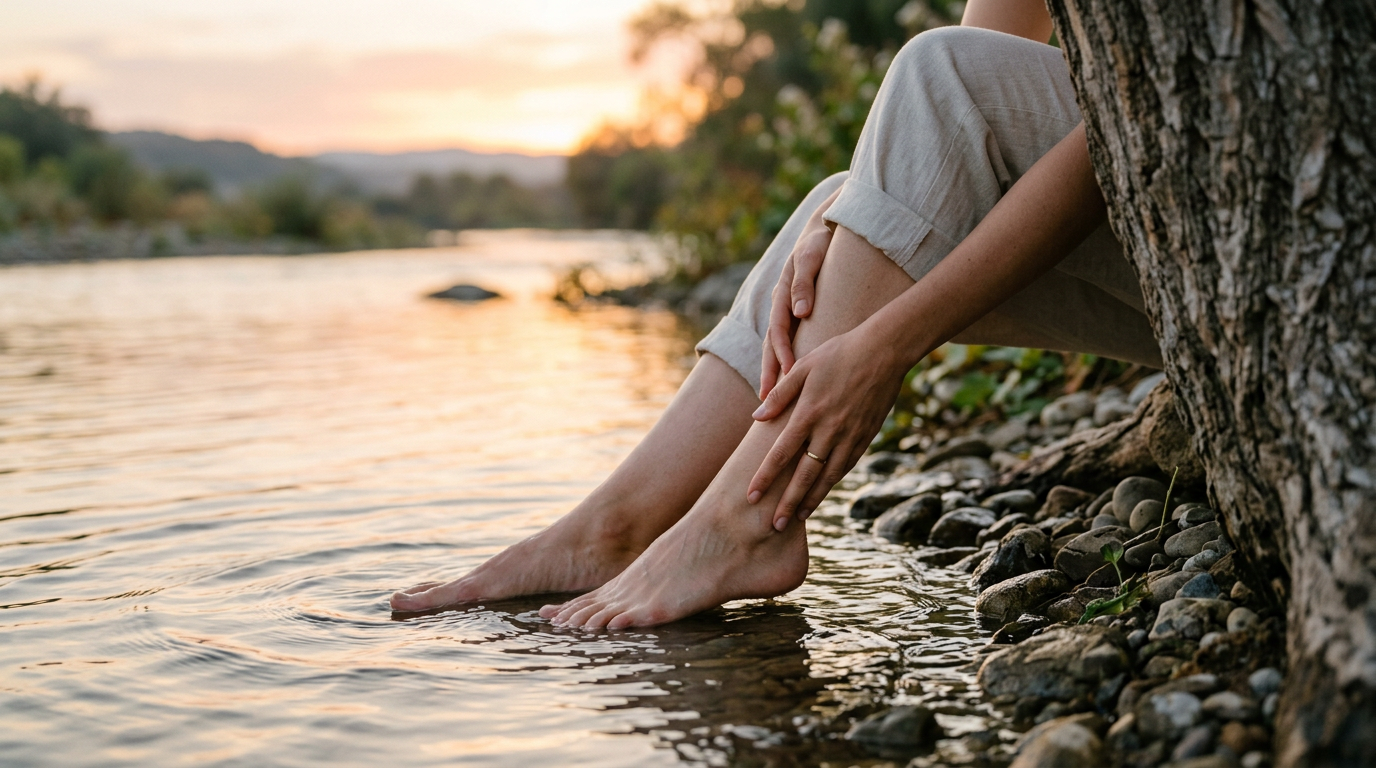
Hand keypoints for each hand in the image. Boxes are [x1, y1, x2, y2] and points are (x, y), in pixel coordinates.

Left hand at [748, 327, 905, 529]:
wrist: (884, 351)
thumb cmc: (838, 354)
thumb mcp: (804, 367)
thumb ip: (780, 394)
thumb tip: (757, 417)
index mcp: (808, 414)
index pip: (781, 455)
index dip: (764, 478)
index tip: (751, 498)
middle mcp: (829, 430)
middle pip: (804, 476)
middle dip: (788, 503)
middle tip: (774, 527)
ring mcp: (850, 436)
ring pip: (828, 477)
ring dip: (812, 500)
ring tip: (798, 517)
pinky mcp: (866, 437)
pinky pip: (846, 466)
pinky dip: (833, 482)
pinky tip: (823, 491)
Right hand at [760, 189, 838, 398]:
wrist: (823, 230)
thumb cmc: (819, 243)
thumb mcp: (812, 256)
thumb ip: (805, 282)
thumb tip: (801, 311)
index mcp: (783, 293)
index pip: (779, 330)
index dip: (783, 353)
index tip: (788, 374)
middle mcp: (781, 305)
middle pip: (772, 345)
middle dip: (770, 373)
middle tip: (767, 402)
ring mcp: (787, 311)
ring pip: (777, 346)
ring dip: (774, 372)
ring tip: (771, 399)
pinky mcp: (796, 315)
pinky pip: (789, 342)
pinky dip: (786, 361)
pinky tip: (789, 380)